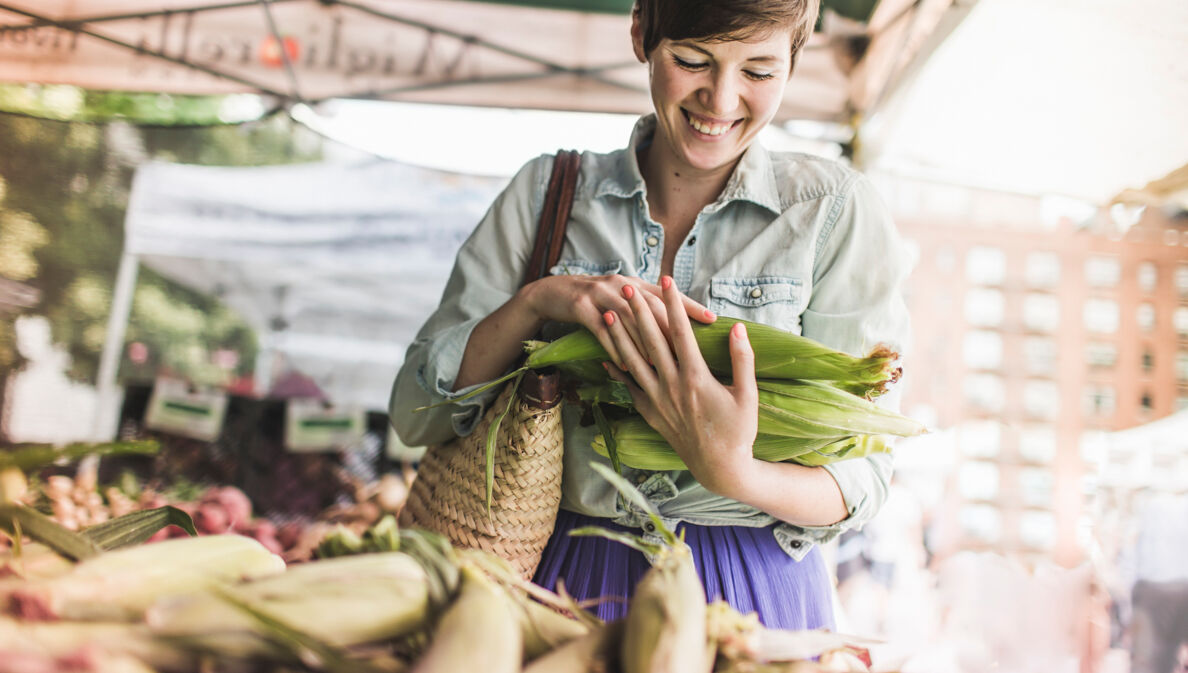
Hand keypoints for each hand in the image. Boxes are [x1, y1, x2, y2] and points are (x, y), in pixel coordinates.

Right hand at [519, 274, 714, 368]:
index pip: (667, 295)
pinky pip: (601, 330)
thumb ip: (645, 306)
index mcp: (634, 282)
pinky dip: (615, 348)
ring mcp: (600, 294)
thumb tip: (678, 325)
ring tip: (663, 363)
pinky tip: (627, 365)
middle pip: (651, 305)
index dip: (690, 305)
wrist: (553, 292)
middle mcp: (621, 284)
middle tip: (691, 349)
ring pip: (628, 319)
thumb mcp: (621, 296)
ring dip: (645, 342)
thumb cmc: (595, 301)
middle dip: (672, 327)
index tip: (713, 318)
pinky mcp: (581, 307)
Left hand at [602, 275, 758, 496]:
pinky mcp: (650, 412)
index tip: (667, 281)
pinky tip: (605, 355)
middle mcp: (672, 386)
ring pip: (633, 361)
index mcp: (697, 378)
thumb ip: (743, 358)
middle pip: (651, 341)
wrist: (719, 468)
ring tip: (609, 313)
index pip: (681, 332)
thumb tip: (738, 327)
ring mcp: (657, 400)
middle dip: (639, 312)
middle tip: (627, 288)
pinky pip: (629, 387)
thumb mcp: (748, 394)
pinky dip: (616, 370)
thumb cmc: (739, 431)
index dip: (673, 304)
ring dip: (620, 336)